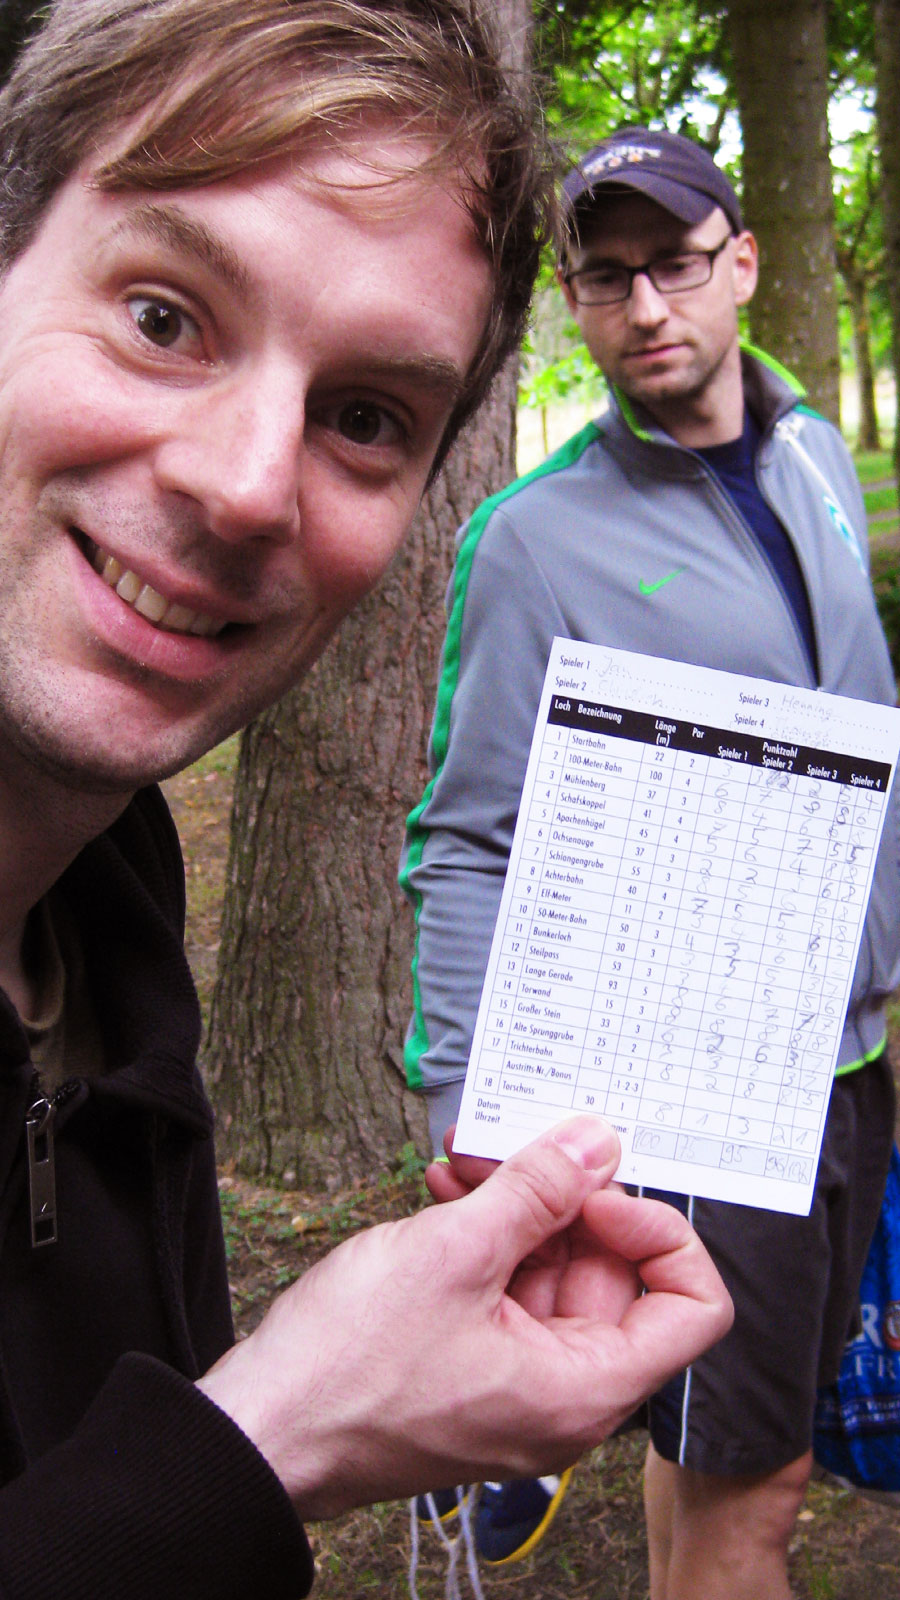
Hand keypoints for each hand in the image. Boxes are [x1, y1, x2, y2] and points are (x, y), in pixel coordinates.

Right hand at [197, 1117, 730, 1518]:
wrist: (262, 1427)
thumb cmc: (349, 1368)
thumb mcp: (456, 1251)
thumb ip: (539, 1188)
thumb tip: (597, 1144)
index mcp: (583, 1388)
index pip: (693, 1307)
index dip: (659, 1232)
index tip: (601, 1188)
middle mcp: (562, 1395)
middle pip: (613, 1277)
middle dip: (568, 1199)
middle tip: (518, 1147)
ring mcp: (515, 1382)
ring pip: (550, 1272)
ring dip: (516, 1206)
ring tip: (464, 1162)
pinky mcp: (472, 1366)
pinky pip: (506, 1289)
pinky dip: (485, 1236)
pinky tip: (443, 1192)